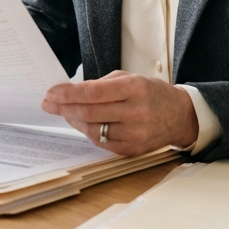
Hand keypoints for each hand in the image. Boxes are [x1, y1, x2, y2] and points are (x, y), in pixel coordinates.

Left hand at [41, 71, 198, 155]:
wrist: (180, 116)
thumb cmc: (151, 92)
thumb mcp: (131, 78)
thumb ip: (102, 84)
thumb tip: (72, 93)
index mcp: (135, 88)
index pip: (93, 92)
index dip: (68, 94)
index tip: (51, 93)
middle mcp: (136, 112)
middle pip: (90, 113)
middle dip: (64, 107)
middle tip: (49, 103)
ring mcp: (135, 134)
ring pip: (94, 130)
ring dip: (74, 121)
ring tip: (65, 112)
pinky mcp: (133, 150)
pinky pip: (103, 143)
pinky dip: (89, 132)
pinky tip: (83, 123)